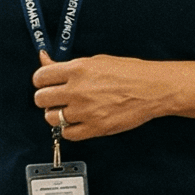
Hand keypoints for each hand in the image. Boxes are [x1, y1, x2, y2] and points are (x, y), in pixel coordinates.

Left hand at [33, 52, 168, 139]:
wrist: (154, 89)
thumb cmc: (131, 72)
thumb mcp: (97, 61)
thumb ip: (67, 64)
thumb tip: (45, 60)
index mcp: (78, 69)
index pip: (40, 77)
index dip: (41, 81)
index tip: (46, 83)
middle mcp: (78, 90)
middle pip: (41, 99)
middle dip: (46, 98)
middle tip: (56, 97)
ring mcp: (86, 110)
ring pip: (51, 118)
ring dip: (56, 114)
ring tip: (68, 110)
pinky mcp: (96, 127)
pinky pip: (67, 134)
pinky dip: (69, 129)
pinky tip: (78, 121)